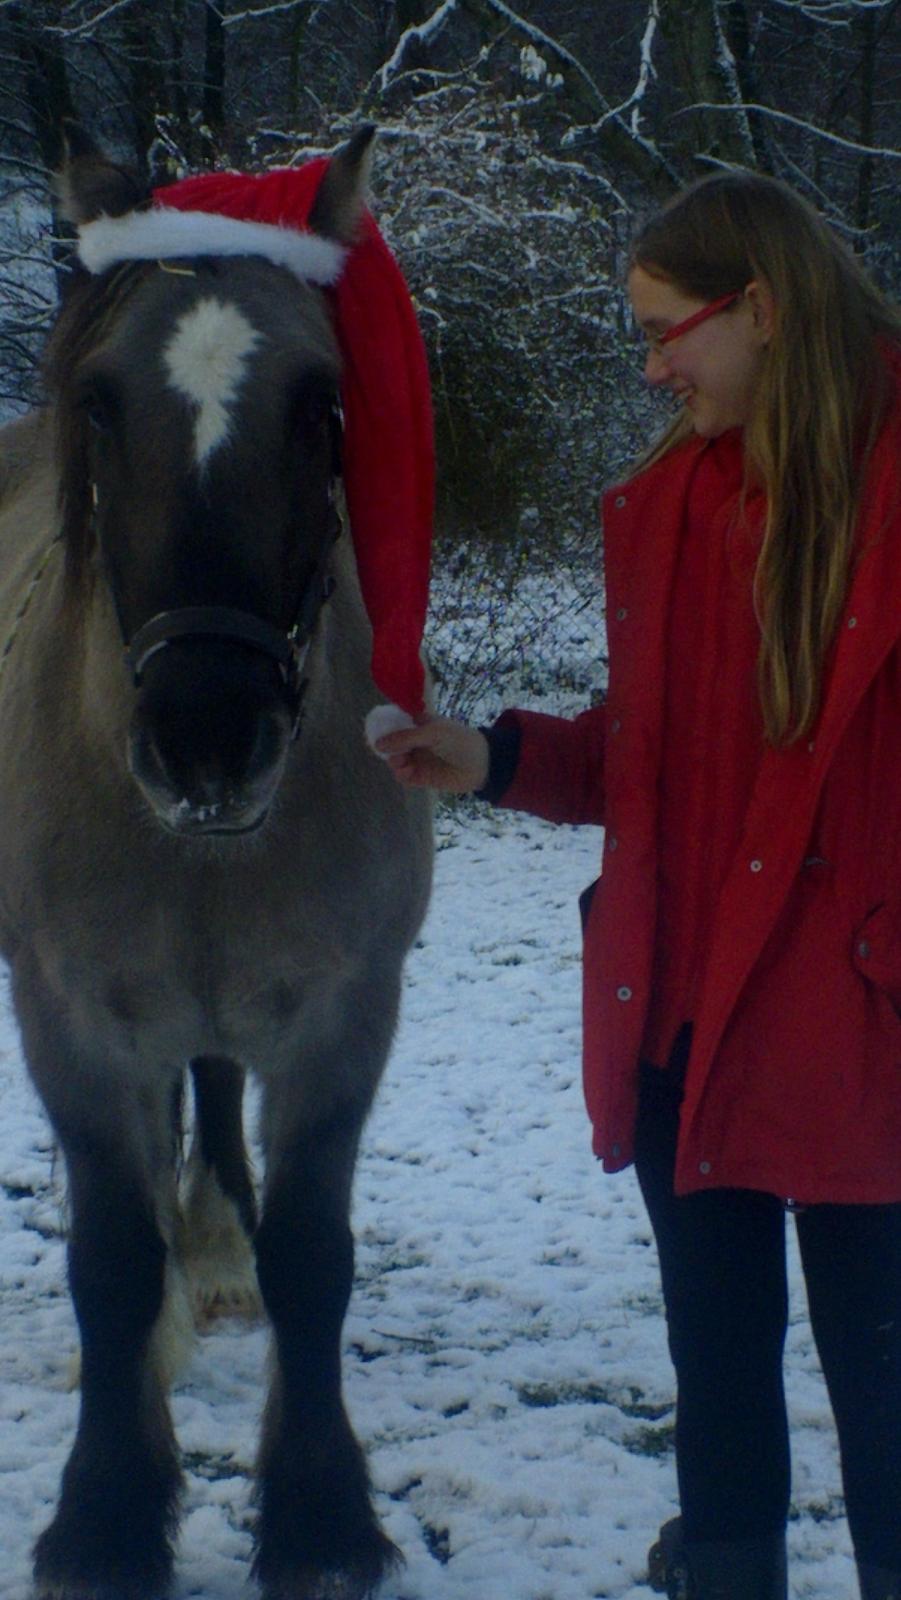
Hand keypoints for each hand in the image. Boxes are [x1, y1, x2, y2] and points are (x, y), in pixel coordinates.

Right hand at [375, 716, 489, 792]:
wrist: (482, 765)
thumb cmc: (460, 741)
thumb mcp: (433, 732)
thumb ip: (405, 737)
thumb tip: (378, 743)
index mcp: (419, 724)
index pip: (395, 724)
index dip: (384, 728)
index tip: (374, 734)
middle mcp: (416, 741)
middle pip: (392, 744)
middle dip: (387, 748)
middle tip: (385, 751)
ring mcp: (418, 759)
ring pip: (395, 761)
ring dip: (394, 761)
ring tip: (401, 762)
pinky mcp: (421, 777)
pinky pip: (404, 776)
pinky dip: (401, 774)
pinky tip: (407, 772)